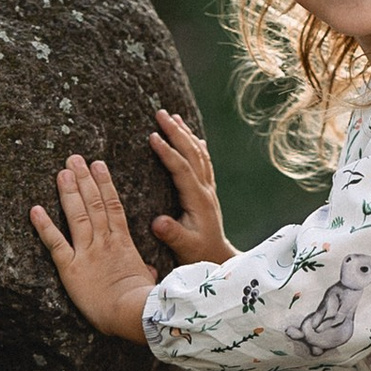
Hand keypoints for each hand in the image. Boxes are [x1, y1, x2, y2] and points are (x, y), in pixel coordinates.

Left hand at [30, 154, 160, 342]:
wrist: (132, 313)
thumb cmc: (142, 303)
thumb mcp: (147, 281)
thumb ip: (144, 271)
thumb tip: (149, 272)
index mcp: (123, 244)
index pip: (113, 206)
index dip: (105, 184)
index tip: (98, 165)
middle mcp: (104, 242)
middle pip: (94, 204)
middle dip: (84, 179)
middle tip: (74, 158)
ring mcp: (87, 252)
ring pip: (77, 215)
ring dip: (69, 192)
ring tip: (62, 171)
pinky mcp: (71, 268)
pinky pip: (55, 243)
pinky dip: (44, 225)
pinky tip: (34, 209)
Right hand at [146, 109, 233, 266]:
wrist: (218, 257)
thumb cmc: (198, 254)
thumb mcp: (183, 247)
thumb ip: (172, 234)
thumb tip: (158, 222)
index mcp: (197, 200)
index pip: (182, 169)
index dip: (167, 152)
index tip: (152, 136)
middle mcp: (205, 190)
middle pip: (192, 153)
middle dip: (176, 132)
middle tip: (160, 113)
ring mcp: (208, 189)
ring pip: (199, 154)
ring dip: (186, 134)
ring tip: (173, 116)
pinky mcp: (207, 191)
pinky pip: (203, 162)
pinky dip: (197, 146)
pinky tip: (194, 137)